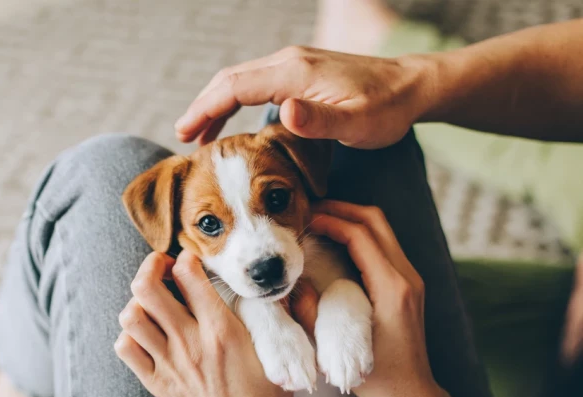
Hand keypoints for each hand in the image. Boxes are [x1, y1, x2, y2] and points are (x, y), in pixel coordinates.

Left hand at [115, 250, 290, 396]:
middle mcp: (190, 342)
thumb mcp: (278, 351)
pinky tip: (148, 332)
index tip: (192, 259)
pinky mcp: (157, 381)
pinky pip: (126, 348)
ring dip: (139, 301)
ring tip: (154, 301)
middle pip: (148, 288)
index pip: (190, 274)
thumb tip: (276, 288)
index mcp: (222, 330)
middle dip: (151, 266)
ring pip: (131, 316)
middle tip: (163, 267)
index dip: (187, 257)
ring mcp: (169, 362)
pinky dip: (131, 334)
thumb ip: (277, 315)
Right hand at [174, 46, 428, 148]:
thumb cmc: (386, 109)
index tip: (184, 134)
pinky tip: (236, 122)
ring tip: (201, 135)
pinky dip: (236, 101)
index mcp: (294, 72)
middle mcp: (289, 62)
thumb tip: (281, 111)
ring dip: (217, 104)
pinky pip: (257, 83)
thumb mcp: (356, 122)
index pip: (234, 86)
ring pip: (241, 80)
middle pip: (230, 79)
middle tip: (183, 137)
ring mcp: (294, 65)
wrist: (411, 86)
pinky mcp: (301, 73)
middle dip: (203, 106)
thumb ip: (318, 119)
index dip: (206, 110)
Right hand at [292, 200, 499, 396]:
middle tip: (309, 210)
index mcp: (392, 288)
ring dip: (350, 219)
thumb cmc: (380, 381)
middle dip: (341, 209)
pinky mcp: (407, 285)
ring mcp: (410, 279)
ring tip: (318, 221)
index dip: (330, 220)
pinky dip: (358, 235)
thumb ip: (312, 314)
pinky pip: (383, 245)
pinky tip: (334, 243)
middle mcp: (406, 277)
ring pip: (381, 229)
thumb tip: (292, 283)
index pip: (361, 234)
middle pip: (375, 220)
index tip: (304, 219)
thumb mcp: (337, 350)